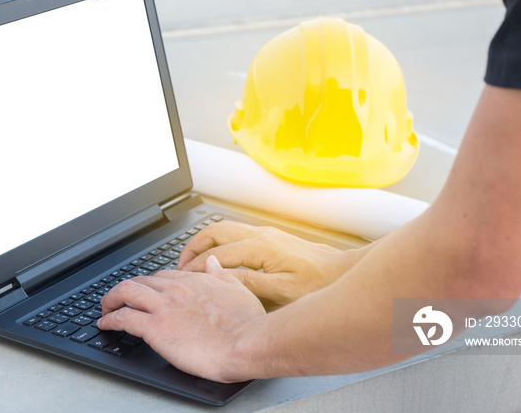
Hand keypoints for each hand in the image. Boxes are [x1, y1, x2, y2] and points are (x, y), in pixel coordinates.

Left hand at [98, 256, 264, 382]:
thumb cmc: (247, 324)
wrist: (246, 343)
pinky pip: (123, 318)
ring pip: (125, 292)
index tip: (145, 291)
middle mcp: (176, 289)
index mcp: (195, 281)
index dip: (150, 283)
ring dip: (110, 300)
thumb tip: (212, 262)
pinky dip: (109, 320)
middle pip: (140, 281)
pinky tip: (104, 324)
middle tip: (118, 299)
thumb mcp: (239, 289)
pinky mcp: (155, 328)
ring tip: (104, 308)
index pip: (163, 276)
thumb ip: (222, 274)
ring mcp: (164, 307)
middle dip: (125, 289)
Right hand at [177, 221, 360, 310]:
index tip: (182, 279)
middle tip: (179, 266)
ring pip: (224, 229)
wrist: (342, 273)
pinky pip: (235, 233)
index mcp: (260, 247)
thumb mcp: (282, 292)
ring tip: (191, 260)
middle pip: (214, 231)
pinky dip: (217, 243)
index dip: (195, 266)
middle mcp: (261, 235)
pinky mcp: (270, 239)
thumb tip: (219, 276)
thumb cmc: (318, 284)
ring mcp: (265, 234)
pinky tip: (216, 258)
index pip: (216, 254)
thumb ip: (248, 283)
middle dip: (192, 247)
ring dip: (204, 242)